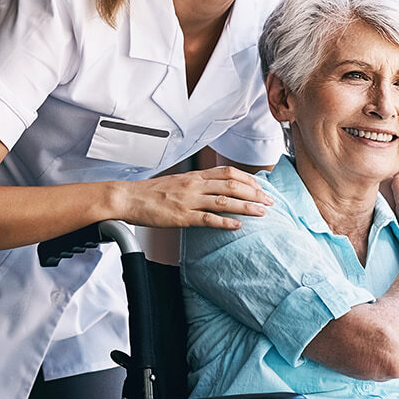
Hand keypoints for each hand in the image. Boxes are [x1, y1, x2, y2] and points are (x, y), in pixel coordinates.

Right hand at [116, 166, 272, 229]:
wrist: (128, 198)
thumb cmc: (150, 193)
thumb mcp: (176, 182)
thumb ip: (196, 184)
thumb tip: (214, 189)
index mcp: (194, 176)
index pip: (228, 172)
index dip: (248, 179)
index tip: (262, 187)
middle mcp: (194, 185)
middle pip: (232, 184)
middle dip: (254, 193)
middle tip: (270, 201)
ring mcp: (188, 200)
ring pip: (224, 200)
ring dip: (246, 206)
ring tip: (262, 212)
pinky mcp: (181, 216)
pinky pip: (207, 219)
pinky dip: (224, 222)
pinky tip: (237, 226)